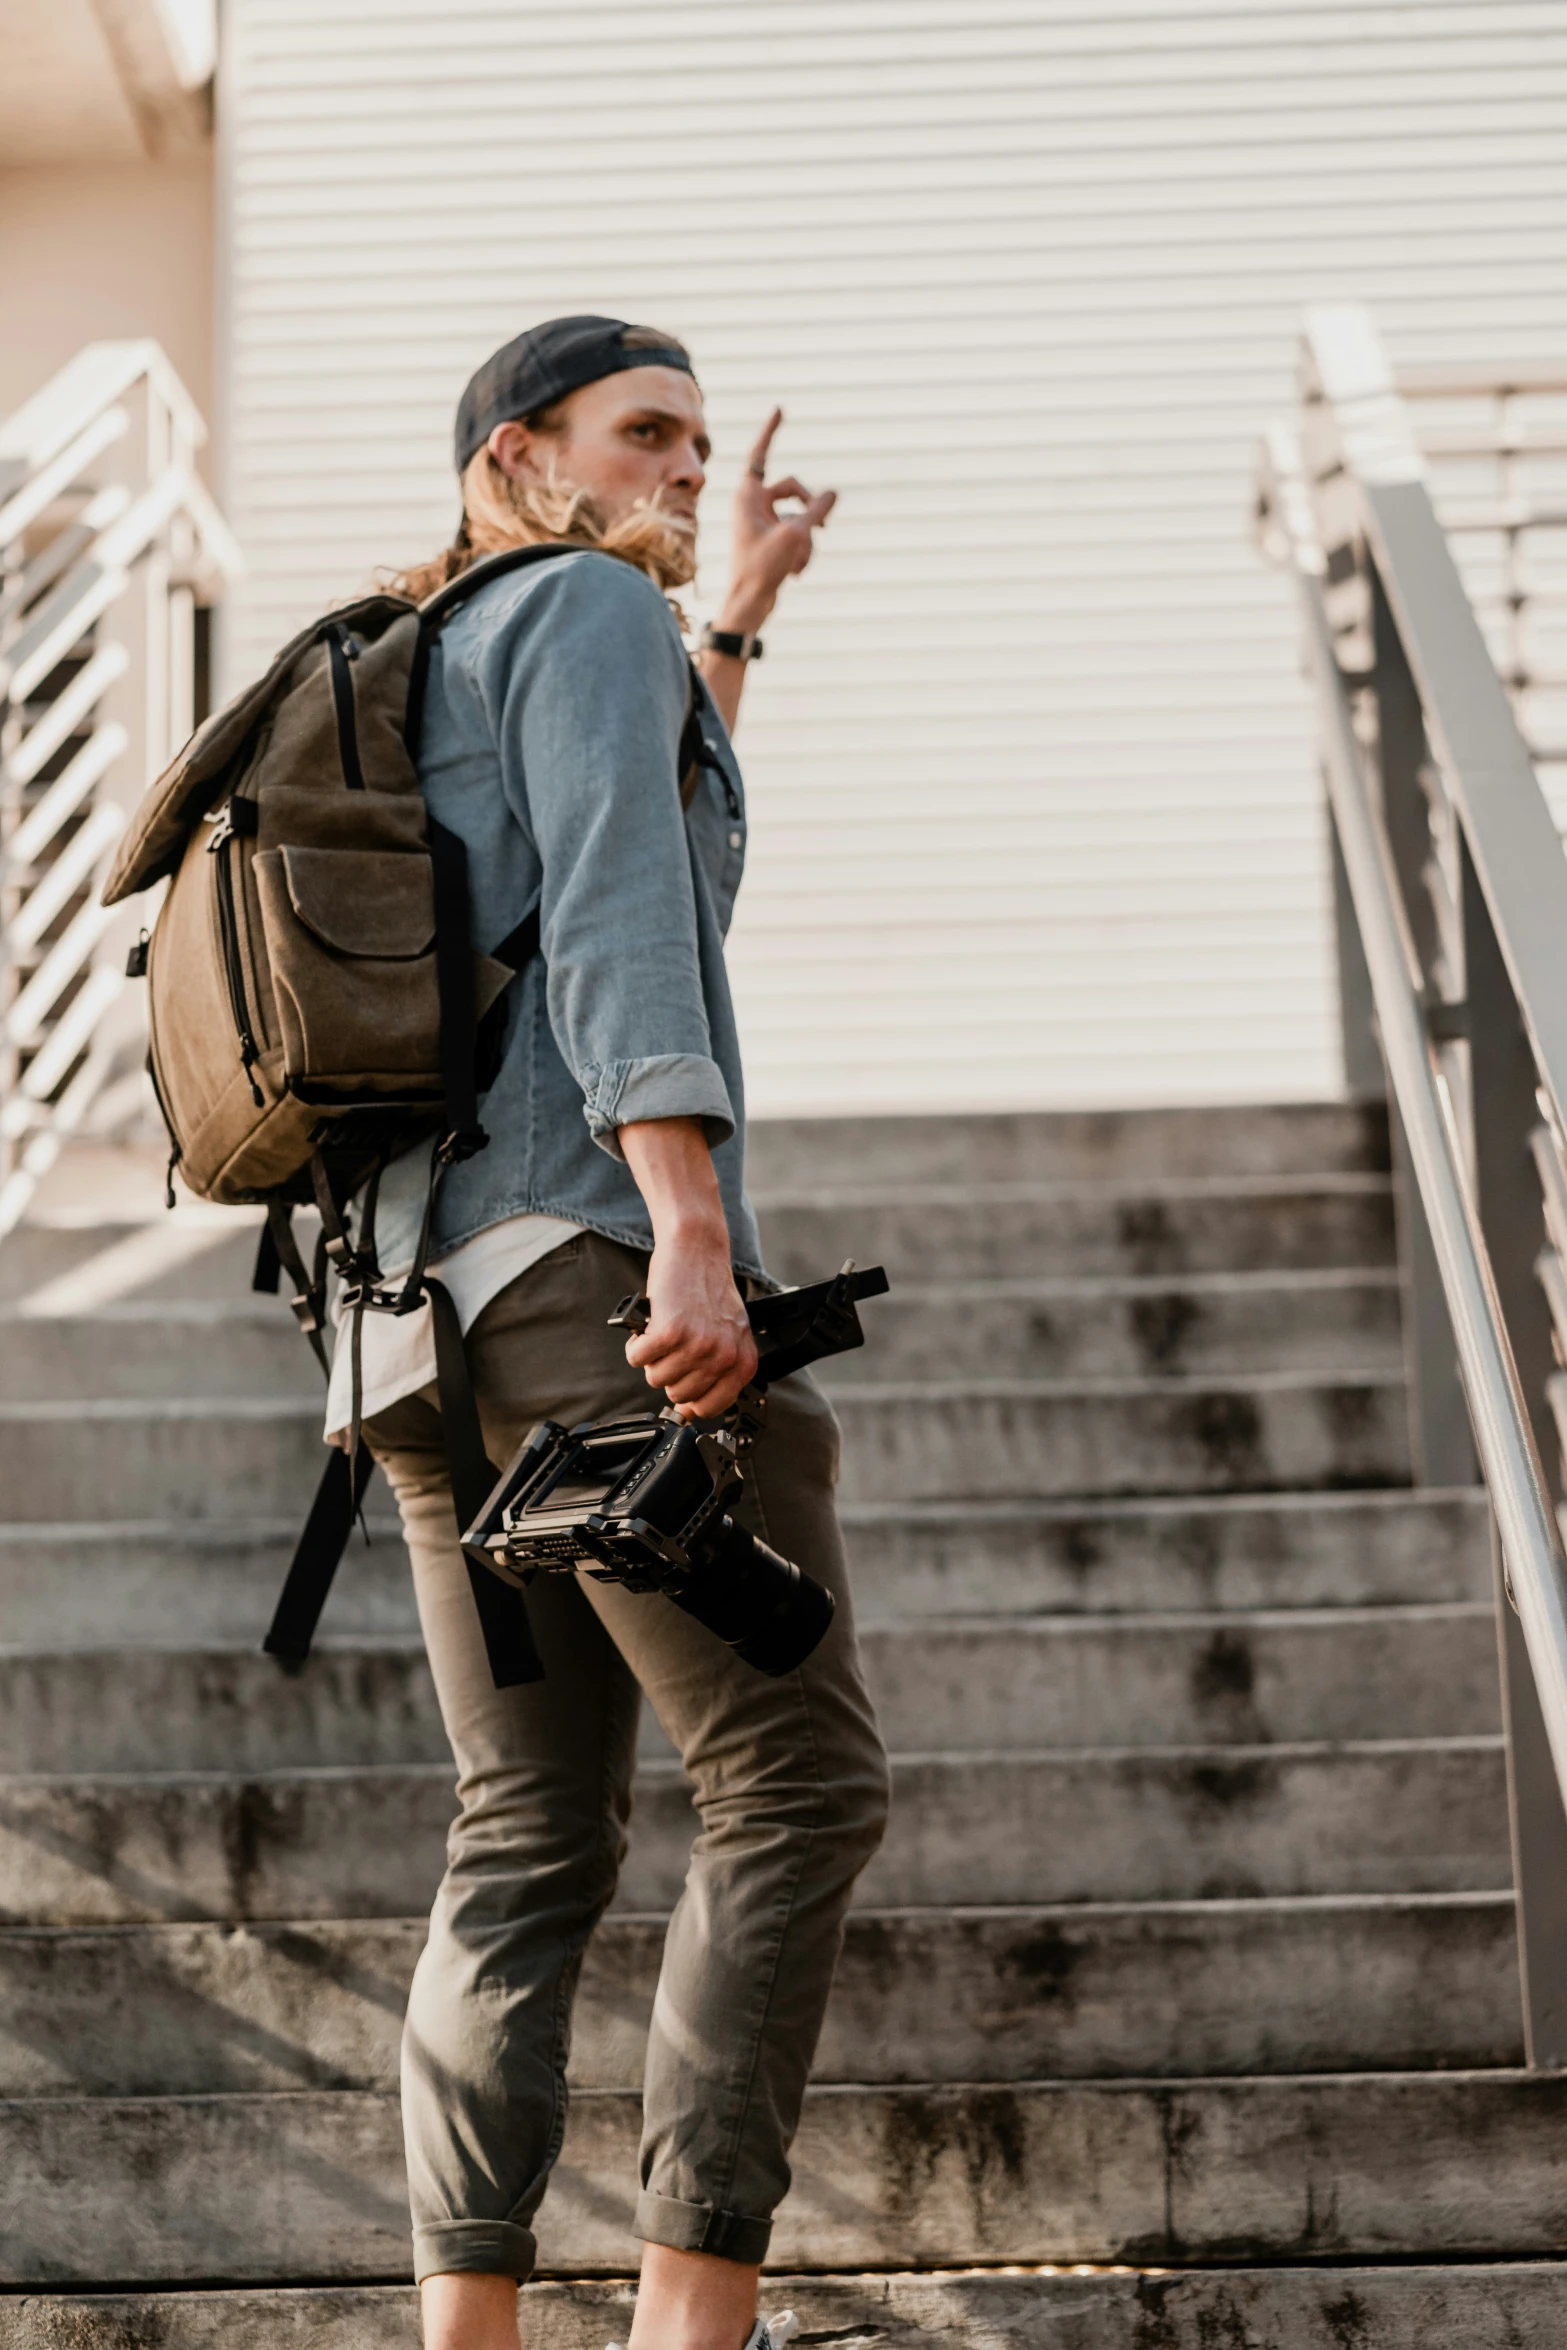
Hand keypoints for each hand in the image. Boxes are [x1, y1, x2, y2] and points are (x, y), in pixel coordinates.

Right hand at [624, 1224, 758, 1419]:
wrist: (697, 1250)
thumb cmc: (708, 1290)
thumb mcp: (727, 1335)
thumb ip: (715, 1372)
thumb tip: (689, 1412)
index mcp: (742, 1363)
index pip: (710, 1408)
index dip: (689, 1398)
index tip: (682, 1381)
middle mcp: (723, 1357)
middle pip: (677, 1395)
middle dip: (668, 1371)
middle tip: (674, 1344)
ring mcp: (697, 1346)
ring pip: (655, 1378)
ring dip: (651, 1357)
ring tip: (663, 1331)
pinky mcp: (670, 1333)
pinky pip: (637, 1359)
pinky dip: (636, 1344)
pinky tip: (649, 1326)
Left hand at [719, 408, 836, 634]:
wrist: (748, 604)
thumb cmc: (762, 568)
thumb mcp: (796, 535)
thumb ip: (817, 511)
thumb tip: (834, 493)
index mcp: (748, 496)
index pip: (761, 454)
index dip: (770, 432)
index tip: (779, 410)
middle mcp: (754, 505)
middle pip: (795, 489)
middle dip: (811, 509)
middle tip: (824, 525)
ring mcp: (764, 522)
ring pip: (800, 516)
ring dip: (806, 540)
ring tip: (797, 565)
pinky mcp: (772, 539)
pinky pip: (798, 534)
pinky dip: (802, 551)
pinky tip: (795, 574)